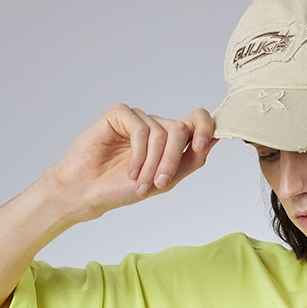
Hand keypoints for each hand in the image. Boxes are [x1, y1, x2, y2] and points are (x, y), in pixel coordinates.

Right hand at [48, 103, 217, 221]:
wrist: (91, 192)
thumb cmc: (124, 188)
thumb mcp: (166, 179)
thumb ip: (191, 159)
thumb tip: (215, 139)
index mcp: (171, 140)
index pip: (197, 120)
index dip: (204, 127)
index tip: (202, 145)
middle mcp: (156, 126)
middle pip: (180, 130)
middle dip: (171, 160)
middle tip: (159, 183)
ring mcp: (138, 119)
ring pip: (161, 132)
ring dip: (152, 163)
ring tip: (140, 183)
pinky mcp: (119, 115)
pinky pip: (140, 129)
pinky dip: (138, 154)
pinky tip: (130, 170)